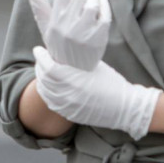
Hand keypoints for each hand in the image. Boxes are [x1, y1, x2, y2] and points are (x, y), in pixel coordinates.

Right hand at [26, 0, 111, 71]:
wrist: (73, 70)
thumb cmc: (59, 43)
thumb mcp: (47, 27)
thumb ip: (40, 7)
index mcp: (55, 22)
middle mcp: (69, 27)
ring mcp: (84, 34)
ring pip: (92, 4)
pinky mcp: (99, 39)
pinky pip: (104, 16)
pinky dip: (104, 4)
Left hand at [32, 46, 159, 139]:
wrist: (124, 109)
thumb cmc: (113, 84)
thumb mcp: (97, 67)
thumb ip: (79, 61)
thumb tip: (67, 52)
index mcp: (75, 81)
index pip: (49, 68)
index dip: (41, 57)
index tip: (38, 49)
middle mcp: (68, 95)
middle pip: (44, 79)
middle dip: (39, 66)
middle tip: (40, 58)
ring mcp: (68, 107)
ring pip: (45, 92)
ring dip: (41, 80)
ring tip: (42, 70)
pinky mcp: (70, 114)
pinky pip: (51, 103)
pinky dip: (46, 93)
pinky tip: (48, 87)